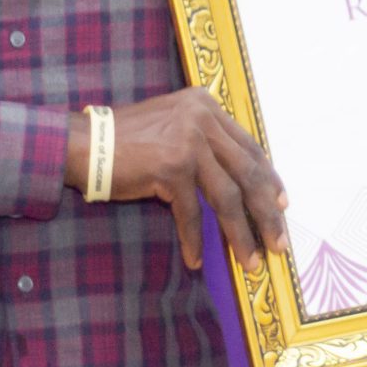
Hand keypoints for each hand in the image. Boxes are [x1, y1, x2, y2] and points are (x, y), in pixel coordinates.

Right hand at [67, 89, 288, 274]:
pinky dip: (194, 238)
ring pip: (226, 196)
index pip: (250, 147)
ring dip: (240, 233)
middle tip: (279, 242)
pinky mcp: (171, 167)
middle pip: (248, 172)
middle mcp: (202, 119)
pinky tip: (196, 259)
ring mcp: (188, 142)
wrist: (84, 143)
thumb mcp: (175, 126)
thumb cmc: (129, 141)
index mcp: (207, 107)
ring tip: (250, 260)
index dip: (269, 180)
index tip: (282, 205)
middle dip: (266, 212)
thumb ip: (206, 141)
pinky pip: (191, 212)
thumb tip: (242, 180)